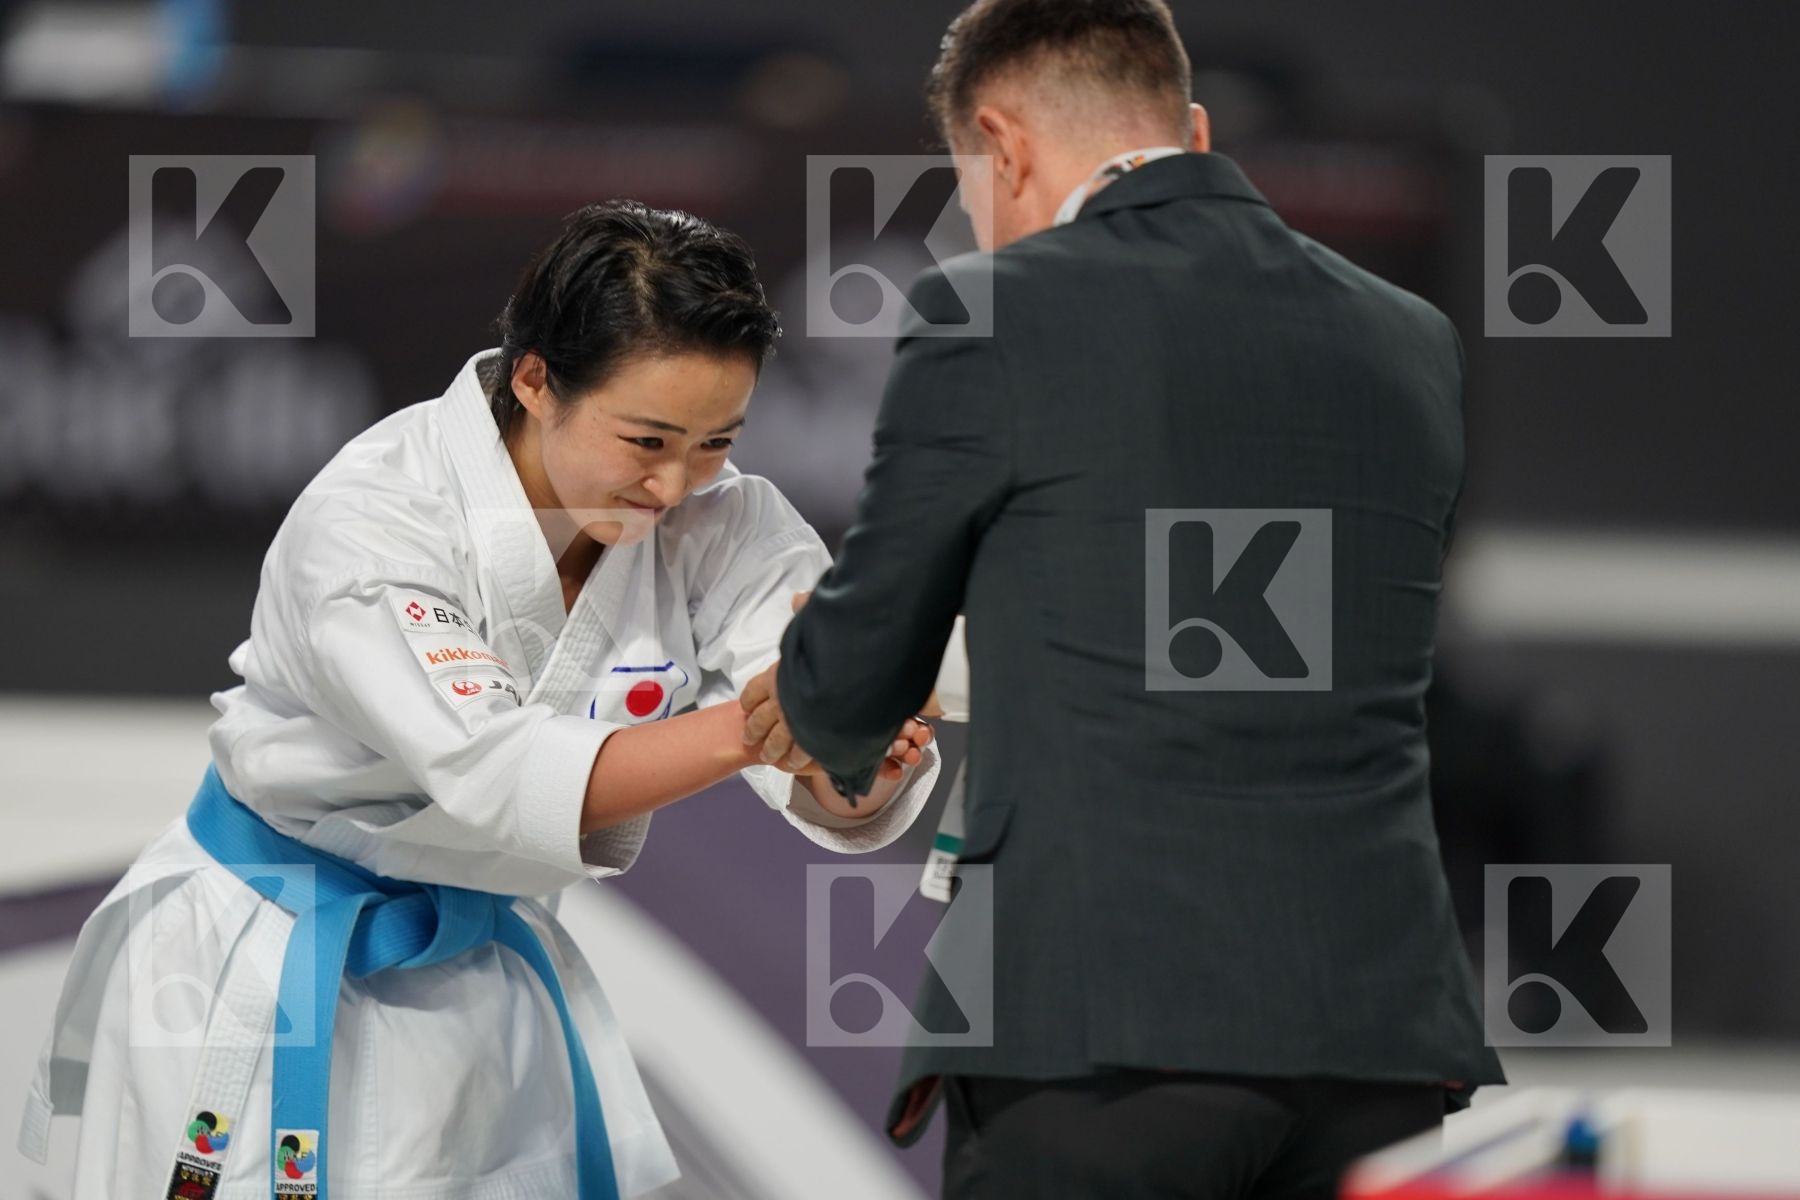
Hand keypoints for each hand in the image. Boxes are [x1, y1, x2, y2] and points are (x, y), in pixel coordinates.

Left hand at [736, 589, 818, 772]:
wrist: (850, 676)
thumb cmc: (835, 648)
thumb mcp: (816, 625)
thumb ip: (806, 613)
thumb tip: (798, 597)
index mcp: (777, 674)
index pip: (753, 690)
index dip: (749, 699)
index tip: (745, 707)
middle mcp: (781, 700)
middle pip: (760, 720)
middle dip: (754, 731)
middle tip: (750, 740)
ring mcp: (795, 723)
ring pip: (777, 742)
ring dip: (773, 750)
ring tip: (773, 759)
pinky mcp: (812, 739)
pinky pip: (801, 753)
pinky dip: (798, 760)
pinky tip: (798, 765)